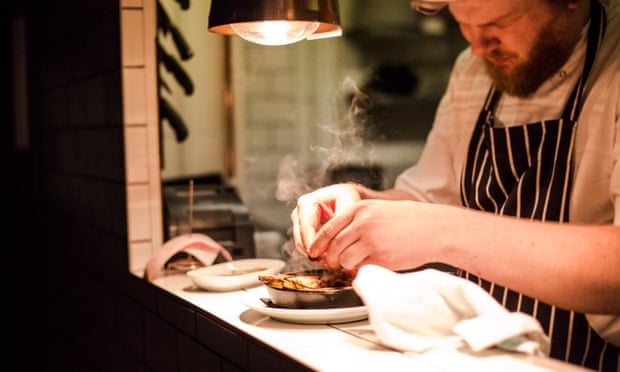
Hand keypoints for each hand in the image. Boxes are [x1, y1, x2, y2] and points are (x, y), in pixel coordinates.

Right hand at [290, 184, 360, 259]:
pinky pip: (308, 248)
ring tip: (334, 260)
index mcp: (306, 203)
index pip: (306, 228)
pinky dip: (318, 254)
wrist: (347, 199)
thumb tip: (334, 238)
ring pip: (303, 247)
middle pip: (300, 240)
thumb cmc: (347, 197)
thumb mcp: (348, 202)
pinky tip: (331, 256)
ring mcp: (299, 224)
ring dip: (316, 256)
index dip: (313, 244)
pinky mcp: (304, 234)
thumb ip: (341, 219)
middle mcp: (299, 214)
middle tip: (331, 262)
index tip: (324, 256)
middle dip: (315, 253)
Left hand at [307, 199, 438, 270]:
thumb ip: (356, 221)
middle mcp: (362, 223)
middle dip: (331, 259)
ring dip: (346, 265)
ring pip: (344, 260)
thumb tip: (335, 240)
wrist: (434, 228)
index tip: (314, 252)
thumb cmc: (408, 219)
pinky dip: (361, 270)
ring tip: (355, 264)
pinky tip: (370, 265)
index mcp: (359, 209)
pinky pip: (360, 269)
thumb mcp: (377, 209)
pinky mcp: (381, 258)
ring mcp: (371, 241)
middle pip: (333, 247)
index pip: (328, 228)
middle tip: (335, 263)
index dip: (318, 243)